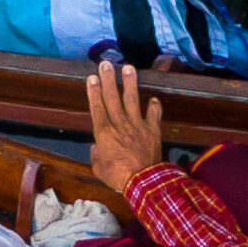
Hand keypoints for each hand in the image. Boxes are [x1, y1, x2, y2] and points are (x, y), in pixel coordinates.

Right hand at [84, 57, 168, 191]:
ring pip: (132, 100)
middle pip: (112, 98)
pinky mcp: (152, 131)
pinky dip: (155, 107)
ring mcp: (137, 126)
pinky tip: (154, 99)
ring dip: (130, 83)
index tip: (92, 77)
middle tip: (105, 64)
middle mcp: (120, 124)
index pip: (97, 107)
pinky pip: (154, 116)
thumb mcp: (99, 169)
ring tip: (128, 67)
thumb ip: (96, 156)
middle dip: (108, 79)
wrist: (144, 182)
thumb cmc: (118, 177)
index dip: (94, 91)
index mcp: (104, 133)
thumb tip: (96, 148)